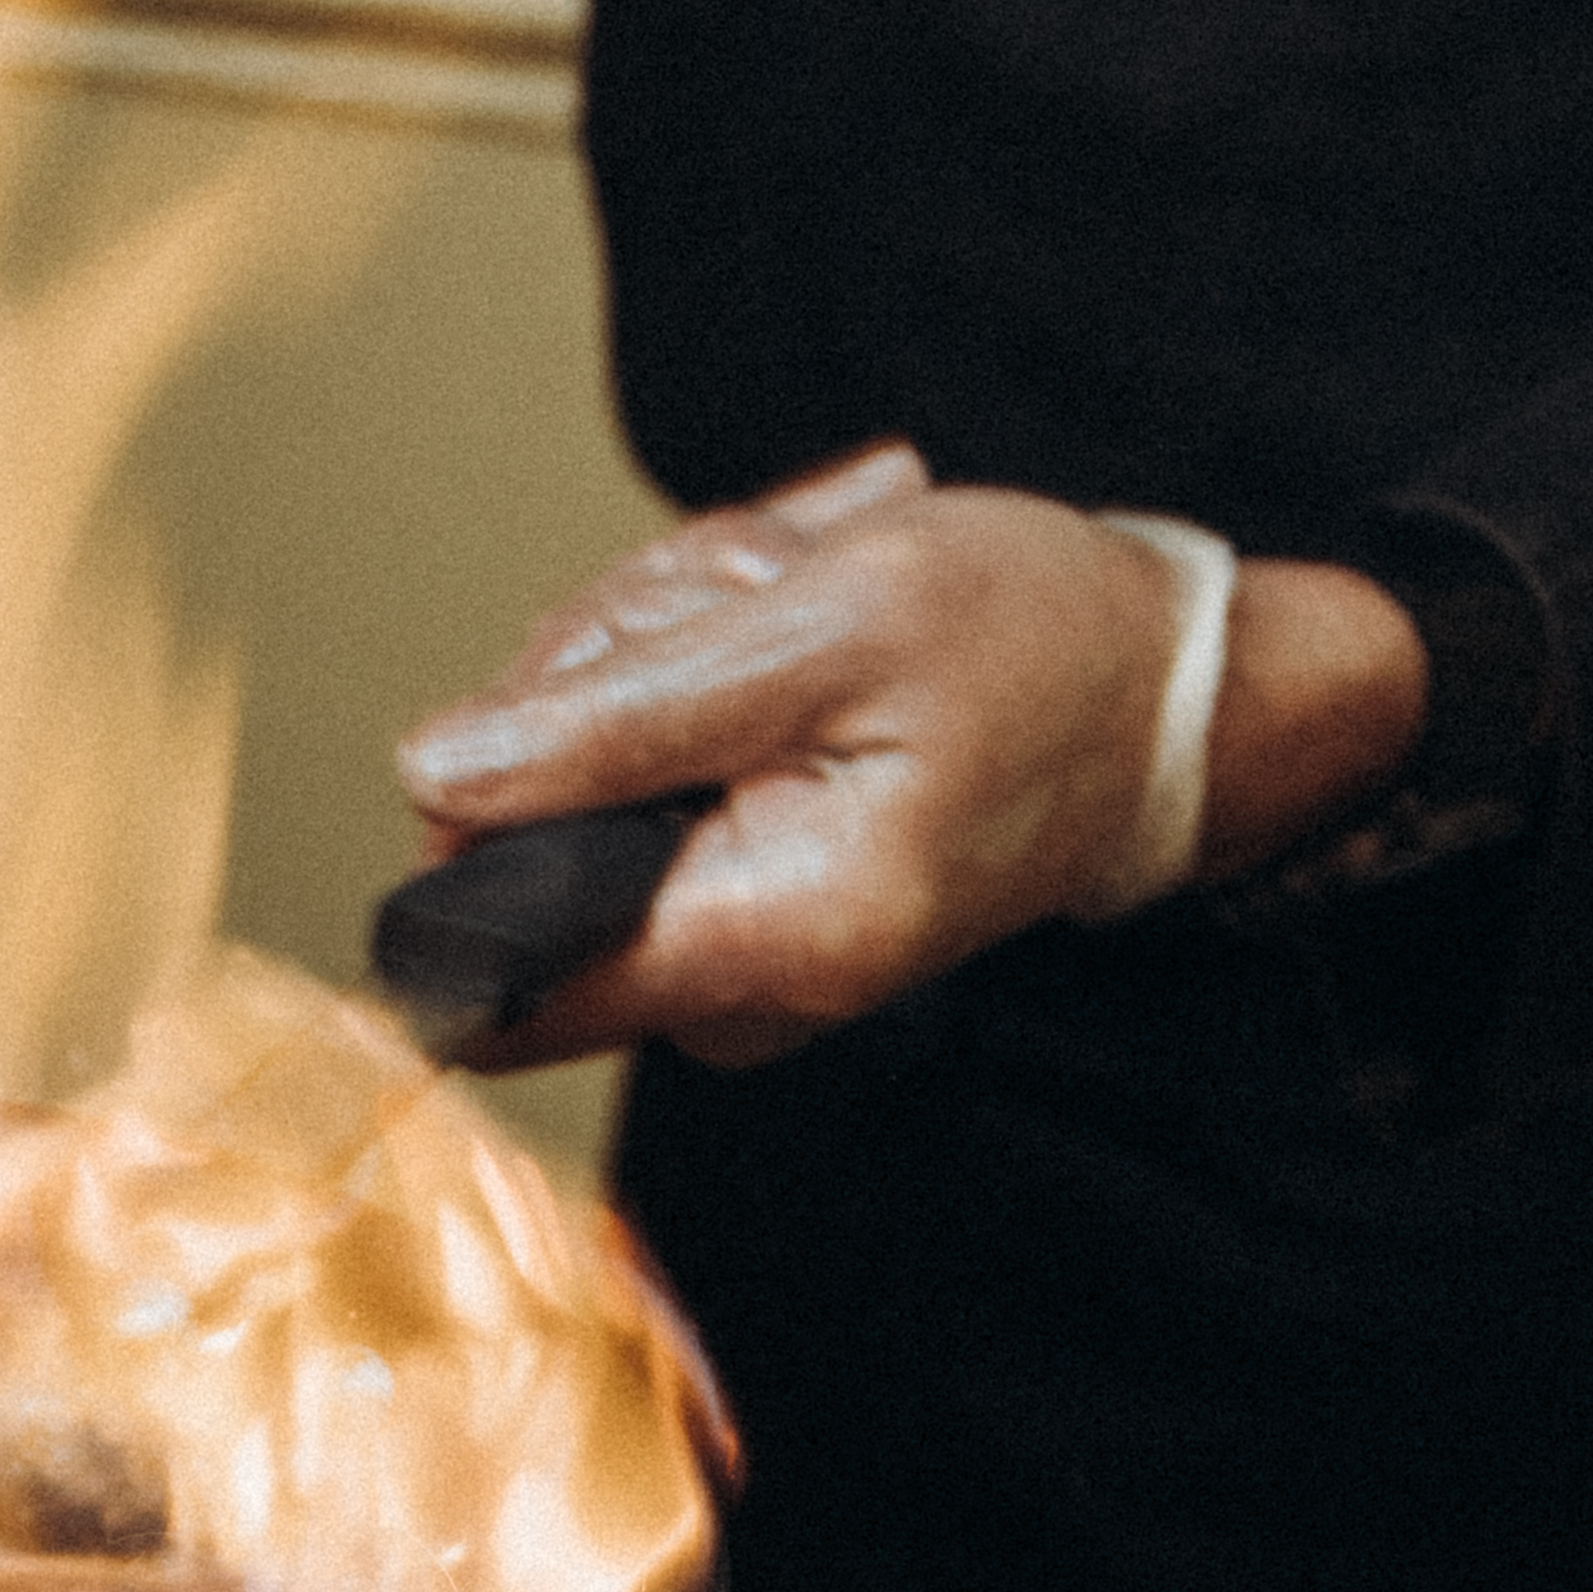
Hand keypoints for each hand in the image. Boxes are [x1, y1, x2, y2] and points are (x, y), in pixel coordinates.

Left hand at [401, 460, 1431, 1060]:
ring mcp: (735, 954)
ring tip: (778, 613)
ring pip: (568, 795)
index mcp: (766, 936)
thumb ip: (615, 719)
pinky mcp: (737, 904)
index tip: (542, 720)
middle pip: (520, 844)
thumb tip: (437, 778)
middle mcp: (739, 985)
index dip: (465, 840)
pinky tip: (774, 648)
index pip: (499, 985)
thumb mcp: (822, 628)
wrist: (1155, 688)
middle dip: (591, 682)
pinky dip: (678, 693)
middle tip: (730, 606)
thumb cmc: (1030, 646)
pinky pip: (630, 792)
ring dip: (643, 662)